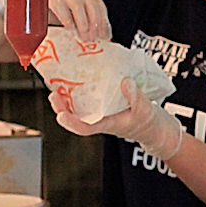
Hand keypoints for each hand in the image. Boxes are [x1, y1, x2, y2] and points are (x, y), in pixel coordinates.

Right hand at [48, 0, 111, 43]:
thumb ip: (87, 21)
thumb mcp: (72, 14)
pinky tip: (70, 29)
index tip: (104, 38)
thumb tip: (106, 37)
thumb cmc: (51, 10)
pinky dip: (67, 19)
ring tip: (83, 38)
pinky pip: (60, 6)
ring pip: (77, 4)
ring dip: (82, 23)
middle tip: (92, 39)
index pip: (99, 5)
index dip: (103, 22)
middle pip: (91, 4)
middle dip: (94, 24)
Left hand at [51, 78, 183, 159]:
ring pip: (77, 108)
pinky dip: (78, 90)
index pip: (85, 128)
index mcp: (107, 124)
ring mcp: (99, 112)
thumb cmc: (146, 121)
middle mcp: (99, 119)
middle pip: (75, 117)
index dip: (71, 123)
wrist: (151, 126)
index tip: (61, 115)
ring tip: (57, 84)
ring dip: (66, 98)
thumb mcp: (145, 109)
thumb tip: (124, 81)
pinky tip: (75, 77)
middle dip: (61, 107)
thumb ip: (135, 96)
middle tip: (54, 94)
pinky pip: (86, 98)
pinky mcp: (102, 104)